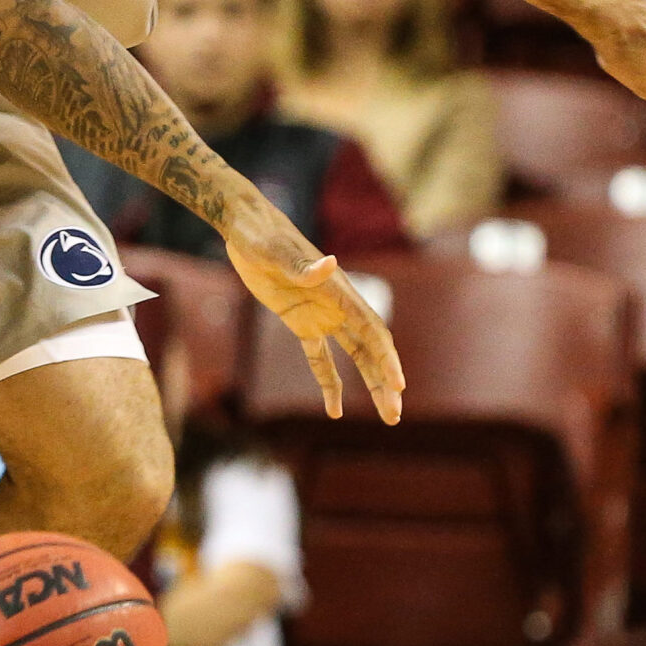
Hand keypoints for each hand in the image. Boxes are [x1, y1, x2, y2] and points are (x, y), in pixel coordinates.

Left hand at [224, 202, 404, 424]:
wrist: (248, 229)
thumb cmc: (262, 237)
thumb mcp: (277, 252)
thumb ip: (302, 264)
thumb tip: (328, 265)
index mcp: (339, 291)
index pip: (371, 331)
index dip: (386, 359)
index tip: (397, 385)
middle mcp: (338, 306)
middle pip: (370, 350)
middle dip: (384, 381)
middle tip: (394, 415)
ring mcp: (322, 316)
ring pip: (354, 357)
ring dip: (370, 385)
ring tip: (385, 416)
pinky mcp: (302, 323)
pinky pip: (321, 359)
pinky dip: (329, 383)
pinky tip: (333, 410)